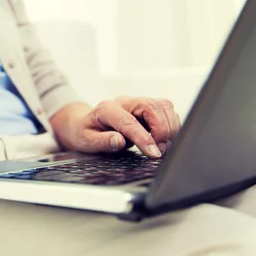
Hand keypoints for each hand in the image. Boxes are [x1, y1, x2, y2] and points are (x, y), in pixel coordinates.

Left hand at [56, 97, 180, 157]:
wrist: (84, 122)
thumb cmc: (84, 132)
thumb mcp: (86, 140)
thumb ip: (102, 141)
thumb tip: (119, 141)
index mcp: (106, 109)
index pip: (129, 121)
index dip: (143, 138)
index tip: (154, 153)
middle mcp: (124, 102)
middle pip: (152, 107)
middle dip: (162, 130)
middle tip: (159, 151)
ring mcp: (137, 102)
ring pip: (163, 106)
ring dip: (169, 127)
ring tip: (163, 147)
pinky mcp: (147, 107)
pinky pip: (166, 110)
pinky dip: (171, 125)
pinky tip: (164, 139)